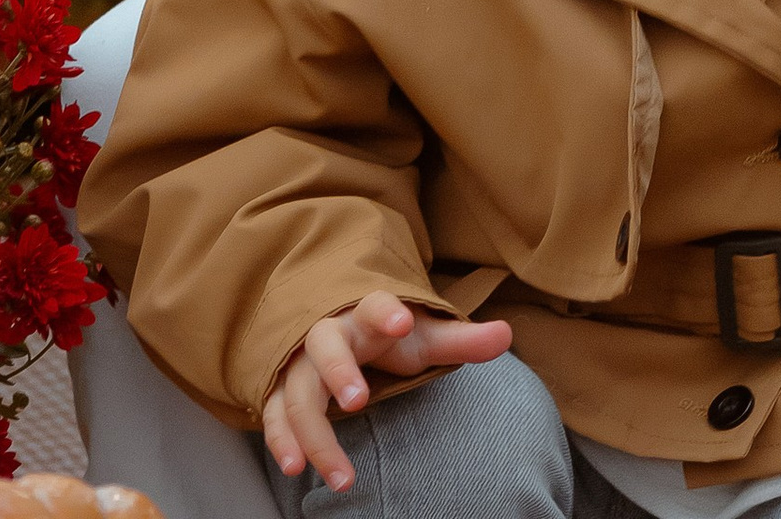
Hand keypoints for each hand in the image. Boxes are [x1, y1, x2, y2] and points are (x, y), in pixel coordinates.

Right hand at [262, 295, 513, 491]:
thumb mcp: (424, 338)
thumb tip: (507, 335)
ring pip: (297, 392)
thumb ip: (461, 341)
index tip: (401, 321)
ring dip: (312, 432)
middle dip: (338, 371)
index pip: (375, 306)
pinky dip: (280, 439)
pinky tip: (293, 468)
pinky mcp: (282, 392)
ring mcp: (300, 364)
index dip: (387, 312)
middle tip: (358, 401)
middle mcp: (328, 334)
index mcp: (366, 315)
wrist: (342, 329)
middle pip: (325, 347)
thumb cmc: (389, 337)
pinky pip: (274, 414)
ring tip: (339, 475)